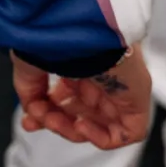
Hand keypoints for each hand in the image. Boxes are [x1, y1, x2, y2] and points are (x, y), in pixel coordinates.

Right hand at [13, 44, 151, 150]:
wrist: (84, 29)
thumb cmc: (59, 36)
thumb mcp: (32, 63)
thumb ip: (29, 90)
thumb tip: (31, 111)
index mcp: (82, 61)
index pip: (66, 95)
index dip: (46, 111)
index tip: (28, 119)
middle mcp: (102, 75)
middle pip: (78, 113)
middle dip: (53, 121)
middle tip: (36, 120)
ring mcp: (119, 89)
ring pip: (96, 125)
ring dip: (69, 129)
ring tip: (52, 120)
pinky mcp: (137, 101)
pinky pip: (122, 134)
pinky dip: (99, 137)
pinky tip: (80, 124)